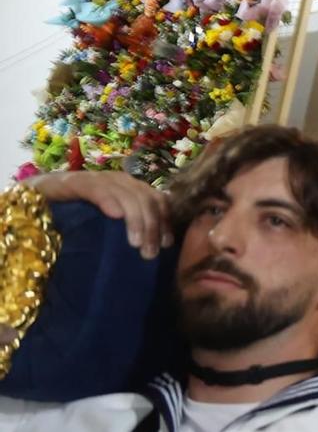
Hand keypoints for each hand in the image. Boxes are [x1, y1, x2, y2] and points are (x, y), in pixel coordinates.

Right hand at [28, 169, 171, 257]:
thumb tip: (156, 239)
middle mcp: (118, 180)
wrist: (36, 196)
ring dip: (135, 220)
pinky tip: (114, 216)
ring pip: (127, 195)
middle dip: (152, 226)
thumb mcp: (106, 221)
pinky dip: (109, 201)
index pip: (157, 199)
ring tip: (135, 243)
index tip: (167, 244)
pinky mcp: (75, 182)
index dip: (165, 220)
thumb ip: (128, 222)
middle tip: (150, 252)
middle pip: (146, 199)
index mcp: (130, 187)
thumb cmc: (74, 213)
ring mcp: (98, 179)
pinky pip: (98, 190)